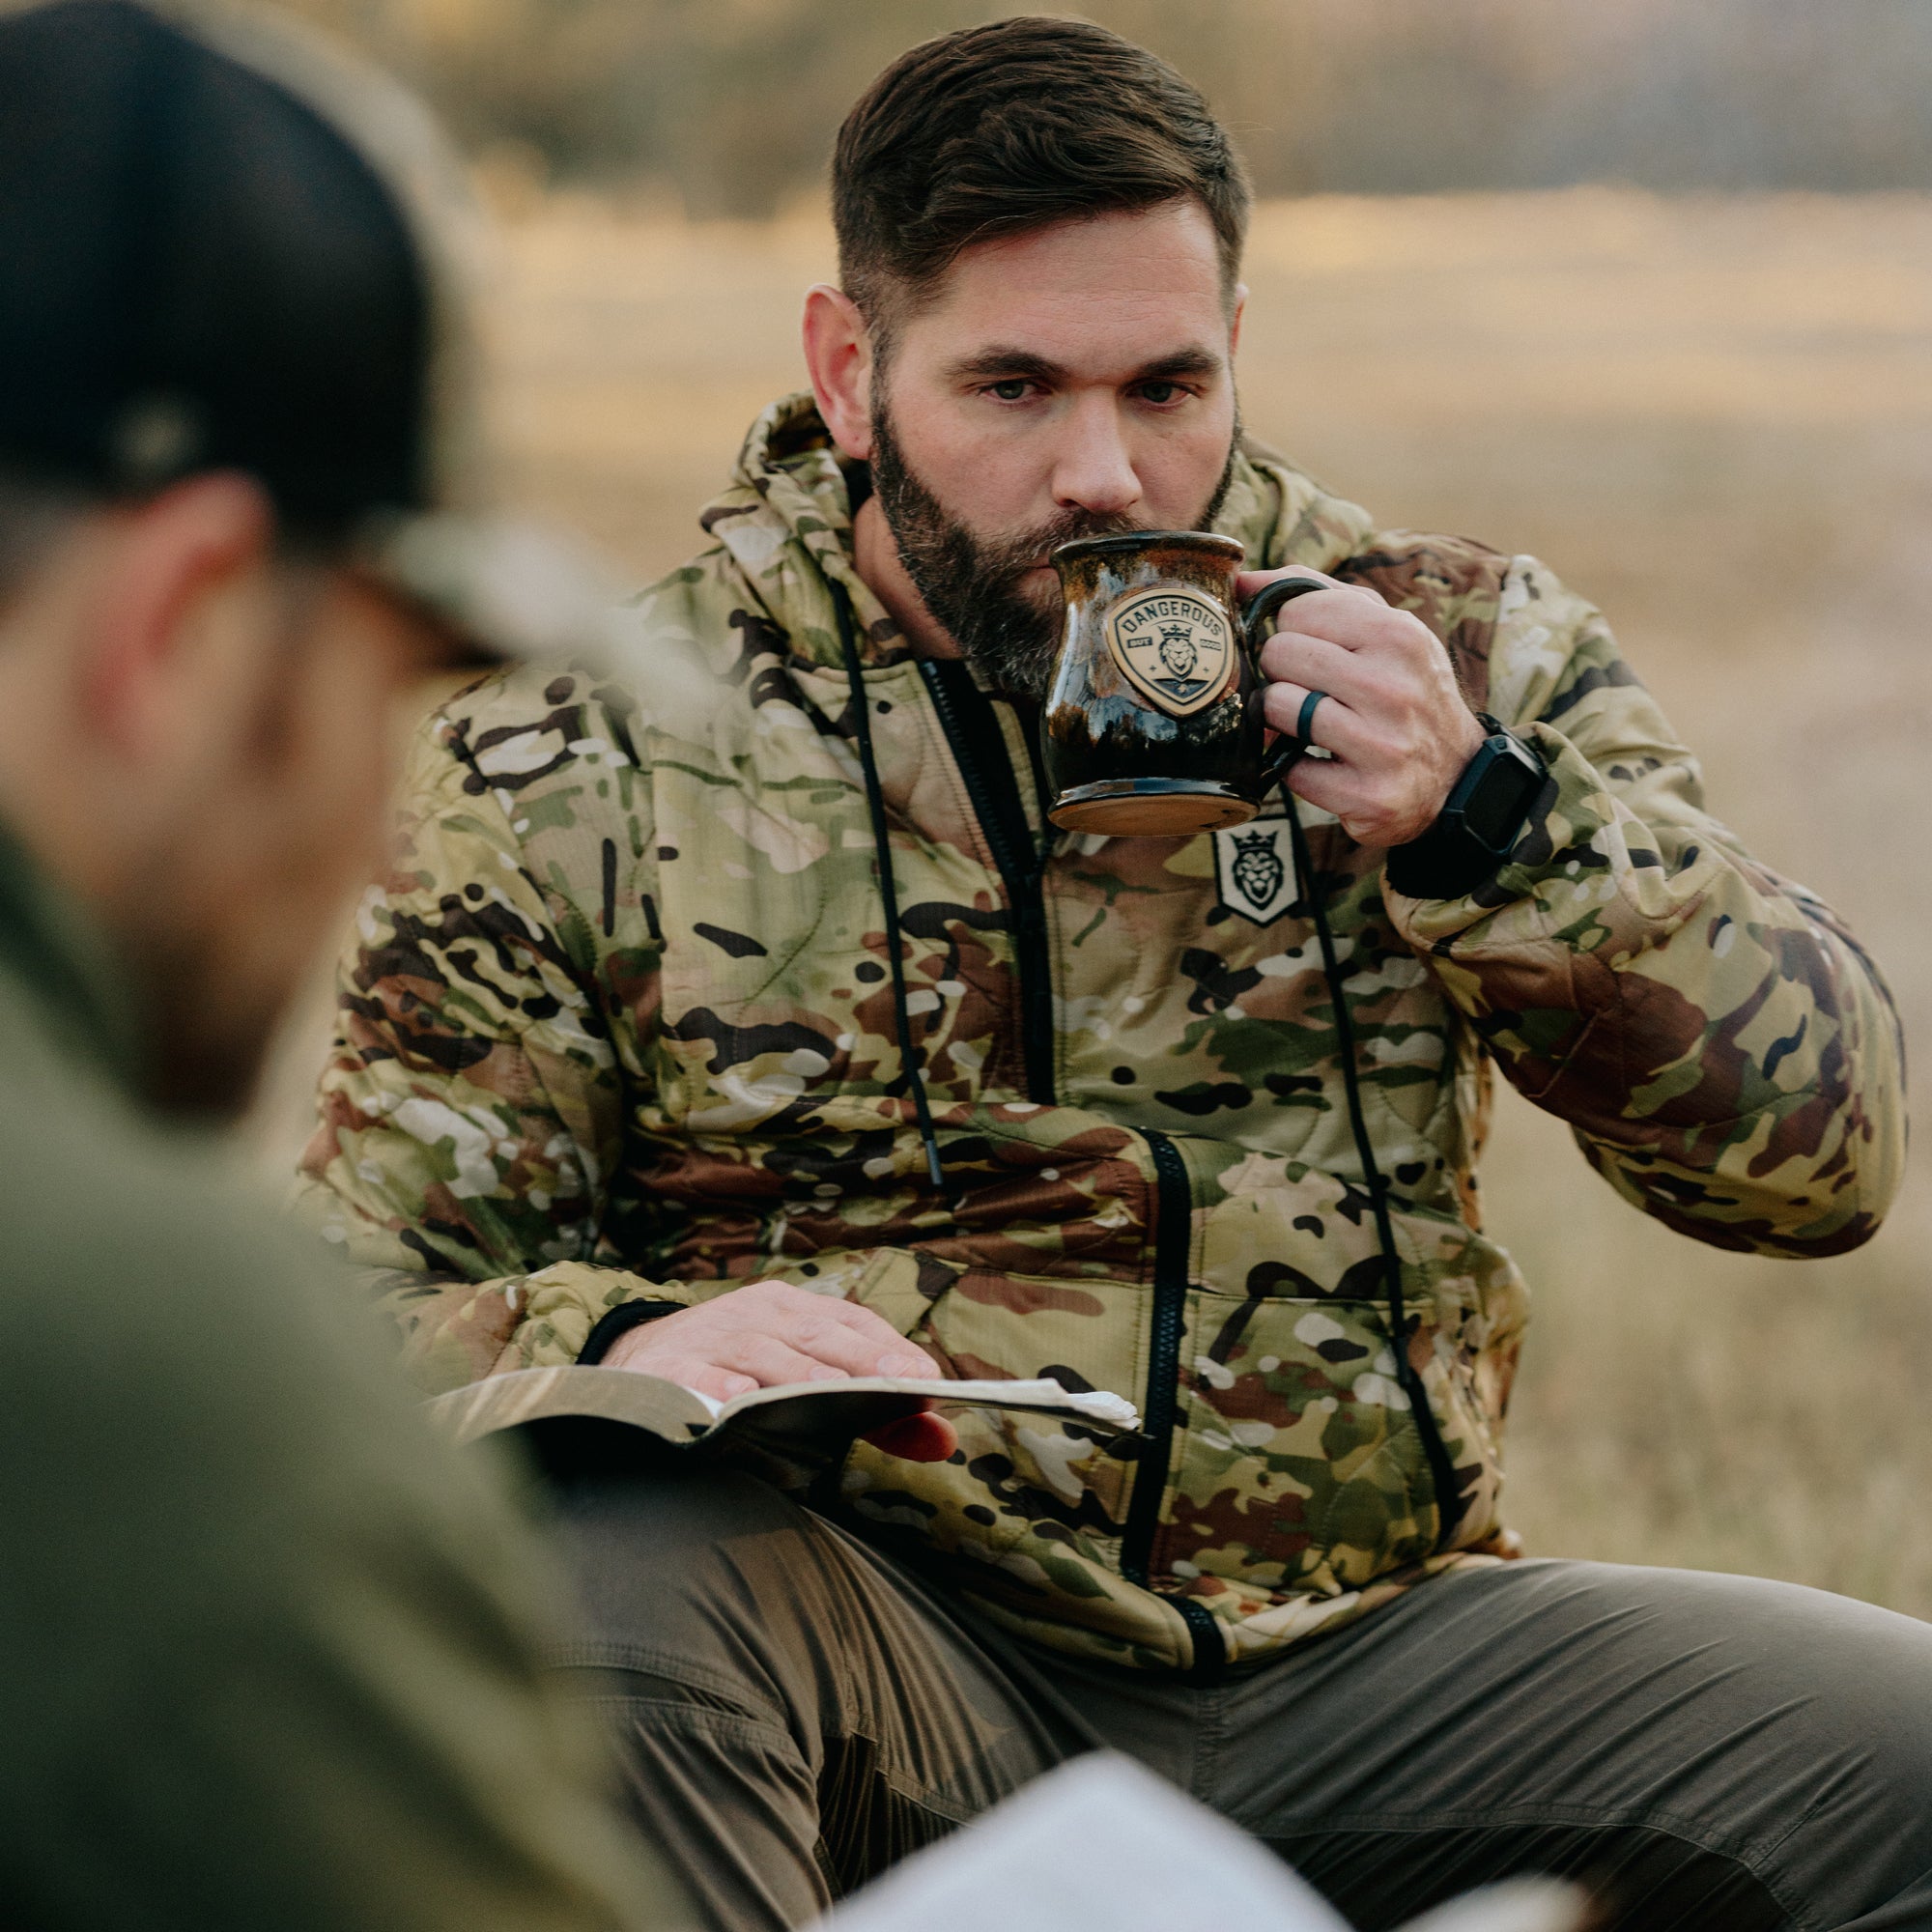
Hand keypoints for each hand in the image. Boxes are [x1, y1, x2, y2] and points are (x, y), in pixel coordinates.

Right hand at [604, 1278, 957, 1460]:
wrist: (639, 1359)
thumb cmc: (743, 1371)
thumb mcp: (805, 1378)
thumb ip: (874, 1412)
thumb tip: (943, 1441)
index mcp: (794, 1309)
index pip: (852, 1322)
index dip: (890, 1349)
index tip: (927, 1380)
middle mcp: (756, 1314)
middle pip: (815, 1333)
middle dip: (862, 1359)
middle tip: (902, 1386)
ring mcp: (711, 1337)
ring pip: (761, 1351)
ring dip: (797, 1372)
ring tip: (832, 1392)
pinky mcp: (668, 1368)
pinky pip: (697, 1375)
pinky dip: (718, 1385)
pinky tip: (739, 1401)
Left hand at [1244, 567, 1485, 847]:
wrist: (1458, 775)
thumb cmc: (1404, 689)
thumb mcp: (1384, 630)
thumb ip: (1317, 594)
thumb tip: (1243, 579)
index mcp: (1399, 635)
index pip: (1296, 611)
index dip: (1291, 632)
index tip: (1312, 651)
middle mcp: (1394, 687)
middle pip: (1280, 655)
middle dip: (1283, 673)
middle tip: (1311, 690)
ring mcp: (1382, 745)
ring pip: (1278, 708)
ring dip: (1282, 720)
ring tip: (1313, 725)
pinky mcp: (1368, 796)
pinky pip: (1289, 769)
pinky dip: (1295, 768)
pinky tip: (1326, 764)